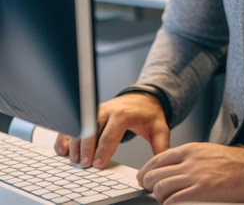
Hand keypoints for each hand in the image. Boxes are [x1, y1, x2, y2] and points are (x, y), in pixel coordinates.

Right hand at [54, 93, 169, 168]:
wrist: (142, 98)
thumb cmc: (148, 114)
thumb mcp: (159, 127)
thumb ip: (161, 145)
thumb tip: (161, 162)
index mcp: (124, 114)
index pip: (111, 133)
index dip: (104, 149)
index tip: (98, 164)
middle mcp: (108, 111)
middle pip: (92, 130)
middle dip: (87, 148)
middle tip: (84, 165)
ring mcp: (96, 112)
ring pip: (80, 128)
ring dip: (75, 144)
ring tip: (74, 160)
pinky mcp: (88, 115)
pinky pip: (74, 125)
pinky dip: (66, 137)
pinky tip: (62, 150)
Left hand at [137, 142, 243, 203]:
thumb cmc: (240, 163)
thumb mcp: (210, 152)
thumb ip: (191, 159)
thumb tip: (175, 170)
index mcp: (192, 149)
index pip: (158, 159)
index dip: (147, 171)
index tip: (144, 179)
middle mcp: (190, 160)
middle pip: (154, 174)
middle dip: (150, 185)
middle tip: (152, 192)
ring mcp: (195, 176)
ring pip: (160, 188)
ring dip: (159, 196)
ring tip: (166, 200)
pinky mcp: (201, 191)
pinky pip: (173, 200)